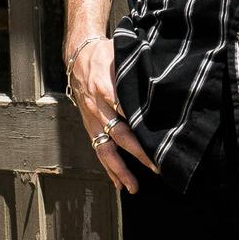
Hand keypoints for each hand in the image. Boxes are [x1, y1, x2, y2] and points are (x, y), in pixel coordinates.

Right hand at [68, 32, 155, 192]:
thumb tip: (160, 85)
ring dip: (118, 169)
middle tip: (155, 166)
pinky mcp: (89, 125)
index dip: (140, 126)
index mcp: (105, 86)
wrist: (78, 54)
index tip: (157, 139)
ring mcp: (91, 118)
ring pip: (104, 148)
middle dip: (137, 152)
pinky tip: (118, 182)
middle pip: (118, 134)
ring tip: (132, 187)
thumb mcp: (122, 54)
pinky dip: (108, 167)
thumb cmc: (105, 53)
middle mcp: (97, 106)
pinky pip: (98, 149)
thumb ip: (136, 70)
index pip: (125, 110)